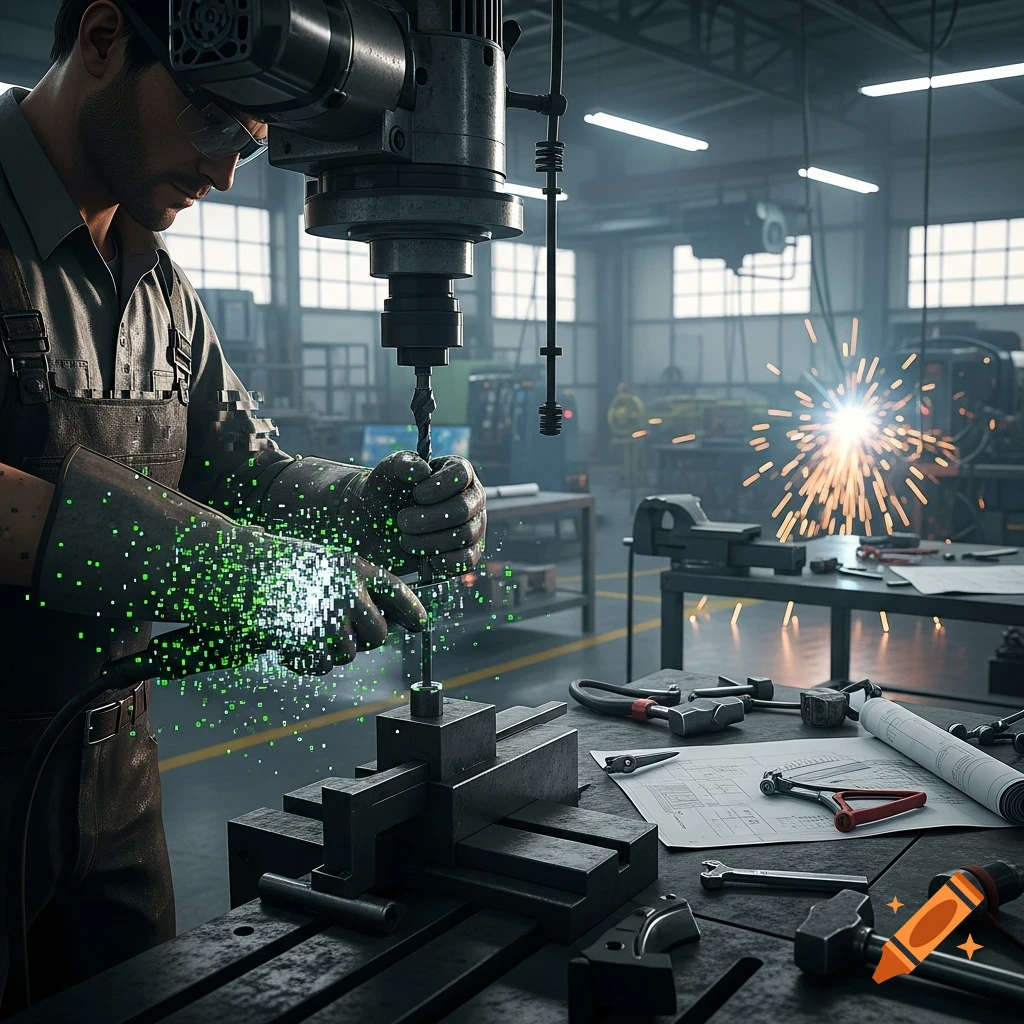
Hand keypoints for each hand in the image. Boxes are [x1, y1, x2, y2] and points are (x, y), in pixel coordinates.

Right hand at [33, 445, 426, 678]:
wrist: (229, 570)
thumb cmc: (273, 567)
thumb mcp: (320, 565)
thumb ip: (353, 587)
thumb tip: (389, 621)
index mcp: (353, 567)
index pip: (399, 593)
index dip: (412, 613)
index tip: (420, 626)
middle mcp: (347, 589)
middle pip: (379, 634)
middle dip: (364, 641)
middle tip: (337, 635)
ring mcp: (326, 614)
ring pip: (350, 653)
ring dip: (330, 652)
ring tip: (306, 636)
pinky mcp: (305, 637)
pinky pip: (321, 665)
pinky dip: (307, 663)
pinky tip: (292, 650)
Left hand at [354, 452, 485, 575]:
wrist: (377, 525)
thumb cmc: (387, 492)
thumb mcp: (390, 471)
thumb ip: (404, 464)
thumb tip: (423, 471)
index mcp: (458, 472)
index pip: (460, 475)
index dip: (438, 487)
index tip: (416, 495)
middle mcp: (471, 498)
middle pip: (462, 510)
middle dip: (427, 519)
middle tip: (402, 521)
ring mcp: (474, 525)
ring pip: (464, 536)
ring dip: (429, 541)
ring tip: (405, 540)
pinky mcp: (468, 552)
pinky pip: (467, 560)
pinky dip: (447, 562)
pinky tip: (428, 560)